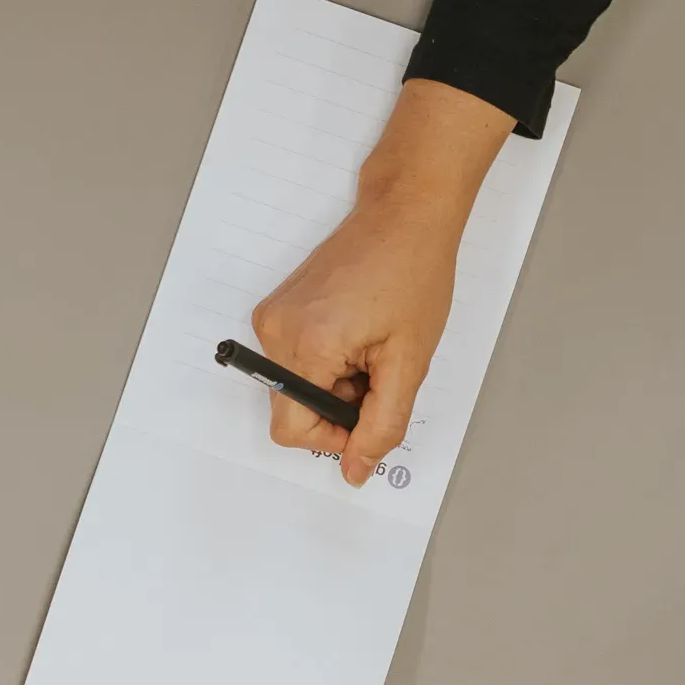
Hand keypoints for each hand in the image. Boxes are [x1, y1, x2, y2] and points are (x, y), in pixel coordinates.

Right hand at [248, 79, 511, 486]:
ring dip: (334, 384)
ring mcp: (272, 317)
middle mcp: (275, 331)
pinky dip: (326, 362)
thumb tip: (356, 470)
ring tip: (370, 347)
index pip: (291, 430)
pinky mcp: (277, 308)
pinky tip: (356, 334)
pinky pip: (294, 360)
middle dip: (337, 406)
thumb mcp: (408, 363)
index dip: (332, 438)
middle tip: (377, 372)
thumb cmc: (412, 273)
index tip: (367, 414)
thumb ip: (382, 427)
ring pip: (295, 387)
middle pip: (292, 409)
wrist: (404, 214)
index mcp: (305, 346)